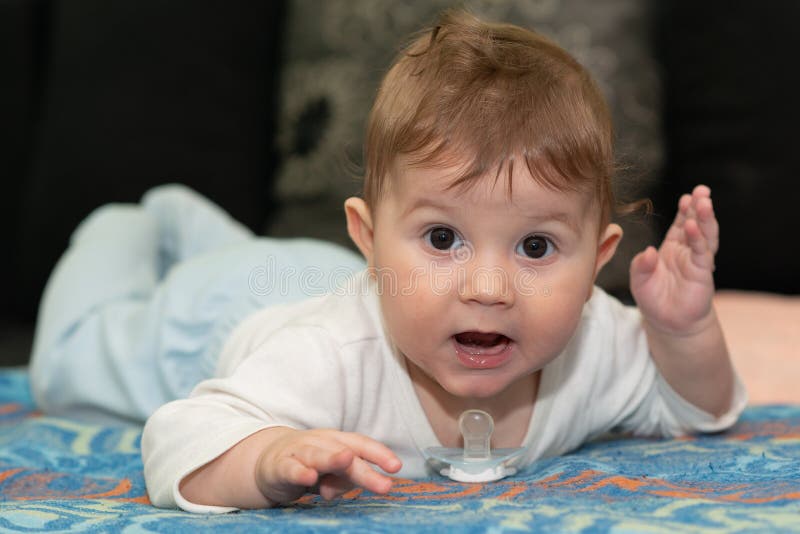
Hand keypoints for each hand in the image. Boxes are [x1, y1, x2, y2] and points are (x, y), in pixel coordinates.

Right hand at [254, 428, 401, 504]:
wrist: (268, 461)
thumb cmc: (308, 465)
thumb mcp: (330, 473)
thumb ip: (342, 480)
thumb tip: (344, 490)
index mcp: (336, 441)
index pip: (361, 444)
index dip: (379, 453)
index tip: (396, 466)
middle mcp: (320, 442)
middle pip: (344, 452)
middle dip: (364, 468)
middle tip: (384, 484)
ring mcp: (299, 452)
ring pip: (317, 454)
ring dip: (332, 458)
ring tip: (347, 460)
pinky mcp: (279, 466)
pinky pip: (290, 468)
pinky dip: (300, 472)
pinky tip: (310, 477)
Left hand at [630, 185, 717, 334]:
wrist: (667, 324)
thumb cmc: (654, 299)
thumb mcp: (639, 280)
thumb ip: (640, 265)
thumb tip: (648, 252)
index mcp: (672, 248)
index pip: (681, 224)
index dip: (685, 210)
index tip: (686, 196)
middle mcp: (687, 252)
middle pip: (696, 225)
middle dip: (700, 208)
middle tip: (702, 191)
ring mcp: (696, 262)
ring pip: (704, 236)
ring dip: (704, 219)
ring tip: (703, 202)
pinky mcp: (702, 275)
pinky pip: (702, 254)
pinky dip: (698, 240)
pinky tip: (694, 228)